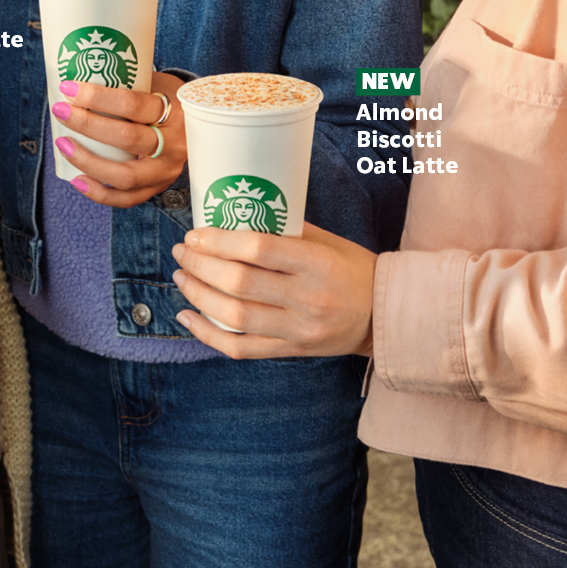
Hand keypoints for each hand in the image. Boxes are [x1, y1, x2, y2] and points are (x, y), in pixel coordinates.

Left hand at [51, 71, 186, 207]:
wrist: (202, 125)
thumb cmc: (169, 99)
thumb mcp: (157, 84)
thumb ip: (127, 84)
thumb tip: (81, 80)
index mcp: (174, 111)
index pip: (132, 104)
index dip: (97, 97)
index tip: (69, 88)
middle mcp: (174, 144)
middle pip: (126, 138)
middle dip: (87, 125)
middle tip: (61, 111)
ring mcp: (166, 171)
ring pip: (125, 176)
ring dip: (88, 162)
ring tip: (64, 145)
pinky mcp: (158, 188)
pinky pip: (127, 199)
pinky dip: (99, 193)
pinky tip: (77, 180)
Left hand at [169, 222, 375, 358]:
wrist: (384, 317)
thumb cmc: (352, 269)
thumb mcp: (326, 241)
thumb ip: (285, 230)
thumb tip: (235, 216)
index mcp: (317, 263)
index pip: (259, 250)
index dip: (220, 241)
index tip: (196, 234)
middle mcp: (307, 299)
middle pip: (240, 283)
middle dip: (201, 266)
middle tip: (182, 252)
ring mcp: (298, 330)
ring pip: (234, 318)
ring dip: (199, 296)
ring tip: (182, 277)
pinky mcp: (291, 351)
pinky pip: (240, 349)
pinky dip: (208, 334)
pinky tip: (188, 317)